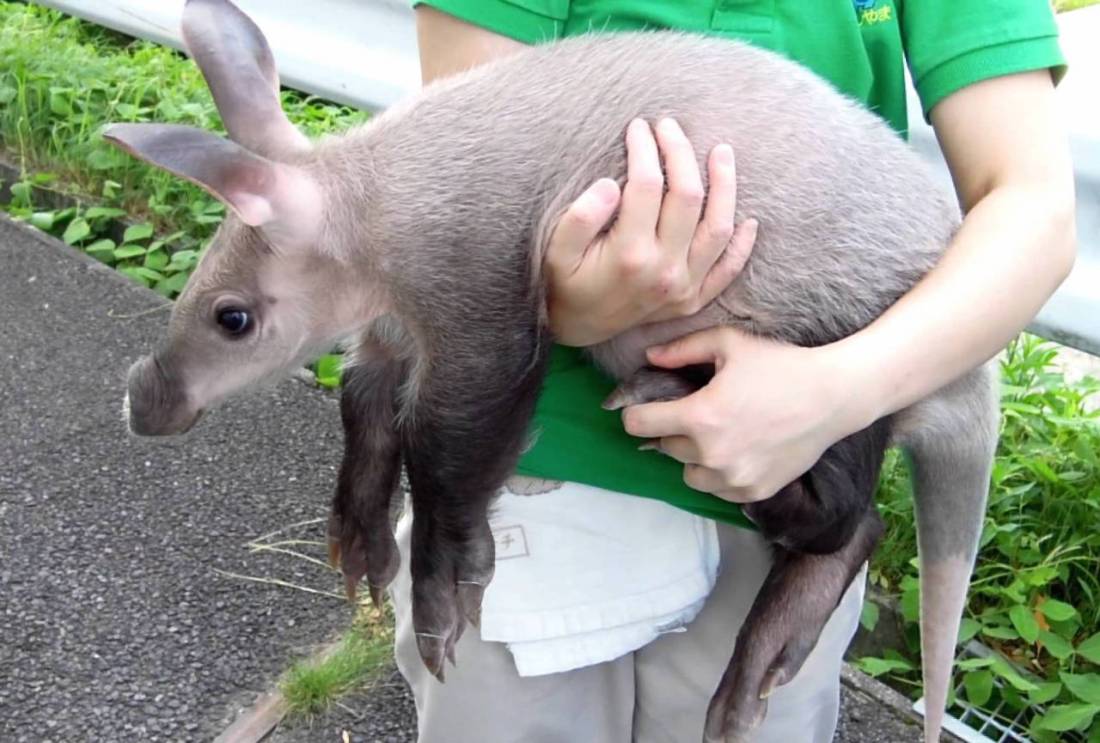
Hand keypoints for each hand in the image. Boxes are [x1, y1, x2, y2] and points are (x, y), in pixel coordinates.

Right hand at [545, 117, 757, 346]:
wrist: (577, 328)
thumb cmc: (565, 283)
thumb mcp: (555, 251)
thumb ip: (579, 217)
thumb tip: (611, 184)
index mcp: (630, 254)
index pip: (647, 186)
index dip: (644, 149)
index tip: (637, 127)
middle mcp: (664, 271)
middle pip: (688, 197)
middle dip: (680, 152)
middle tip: (669, 126)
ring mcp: (684, 288)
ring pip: (717, 228)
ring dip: (725, 186)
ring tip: (721, 152)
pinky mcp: (693, 300)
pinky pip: (728, 271)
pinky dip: (742, 246)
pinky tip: (749, 219)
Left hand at [620, 327, 870, 502]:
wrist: (833, 397)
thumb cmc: (780, 365)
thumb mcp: (729, 343)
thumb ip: (682, 349)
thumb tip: (649, 358)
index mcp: (700, 416)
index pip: (639, 424)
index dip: (636, 413)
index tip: (645, 408)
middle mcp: (712, 454)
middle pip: (664, 447)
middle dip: (672, 430)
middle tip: (696, 413)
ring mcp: (734, 477)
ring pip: (689, 474)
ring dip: (693, 457)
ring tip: (715, 435)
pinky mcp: (754, 492)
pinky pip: (718, 490)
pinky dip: (720, 474)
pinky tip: (737, 451)